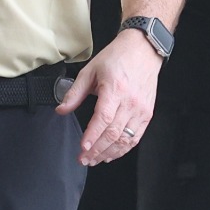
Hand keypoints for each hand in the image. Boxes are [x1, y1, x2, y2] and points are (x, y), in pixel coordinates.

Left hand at [57, 28, 161, 164]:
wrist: (143, 50)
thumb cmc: (117, 57)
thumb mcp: (91, 70)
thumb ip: (75, 93)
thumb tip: (61, 110)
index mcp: (115, 89)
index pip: (103, 119)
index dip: (92, 136)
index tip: (82, 148)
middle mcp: (130, 102)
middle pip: (113, 133)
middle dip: (97, 150)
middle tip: (83, 159)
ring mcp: (141, 109)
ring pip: (125, 139)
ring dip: (109, 153)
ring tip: (94, 160)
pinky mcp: (147, 113)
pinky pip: (135, 137)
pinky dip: (123, 149)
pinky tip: (111, 154)